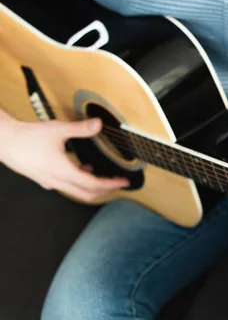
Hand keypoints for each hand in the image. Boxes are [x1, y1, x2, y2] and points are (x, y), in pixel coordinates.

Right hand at [0, 117, 128, 200]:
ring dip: (92, 187)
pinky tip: (83, 168)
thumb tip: (98, 125)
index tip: (123, 183)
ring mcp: (50, 182)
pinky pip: (66, 186)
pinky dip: (79, 181)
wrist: (3, 141)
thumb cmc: (26, 137)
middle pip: (87, 194)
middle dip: (105, 191)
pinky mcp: (44, 179)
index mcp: (64, 172)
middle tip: (118, 184)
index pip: (94, 184)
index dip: (111, 185)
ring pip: (76, 191)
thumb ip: (81, 128)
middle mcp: (58, 181)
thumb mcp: (58, 130)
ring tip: (104, 178)